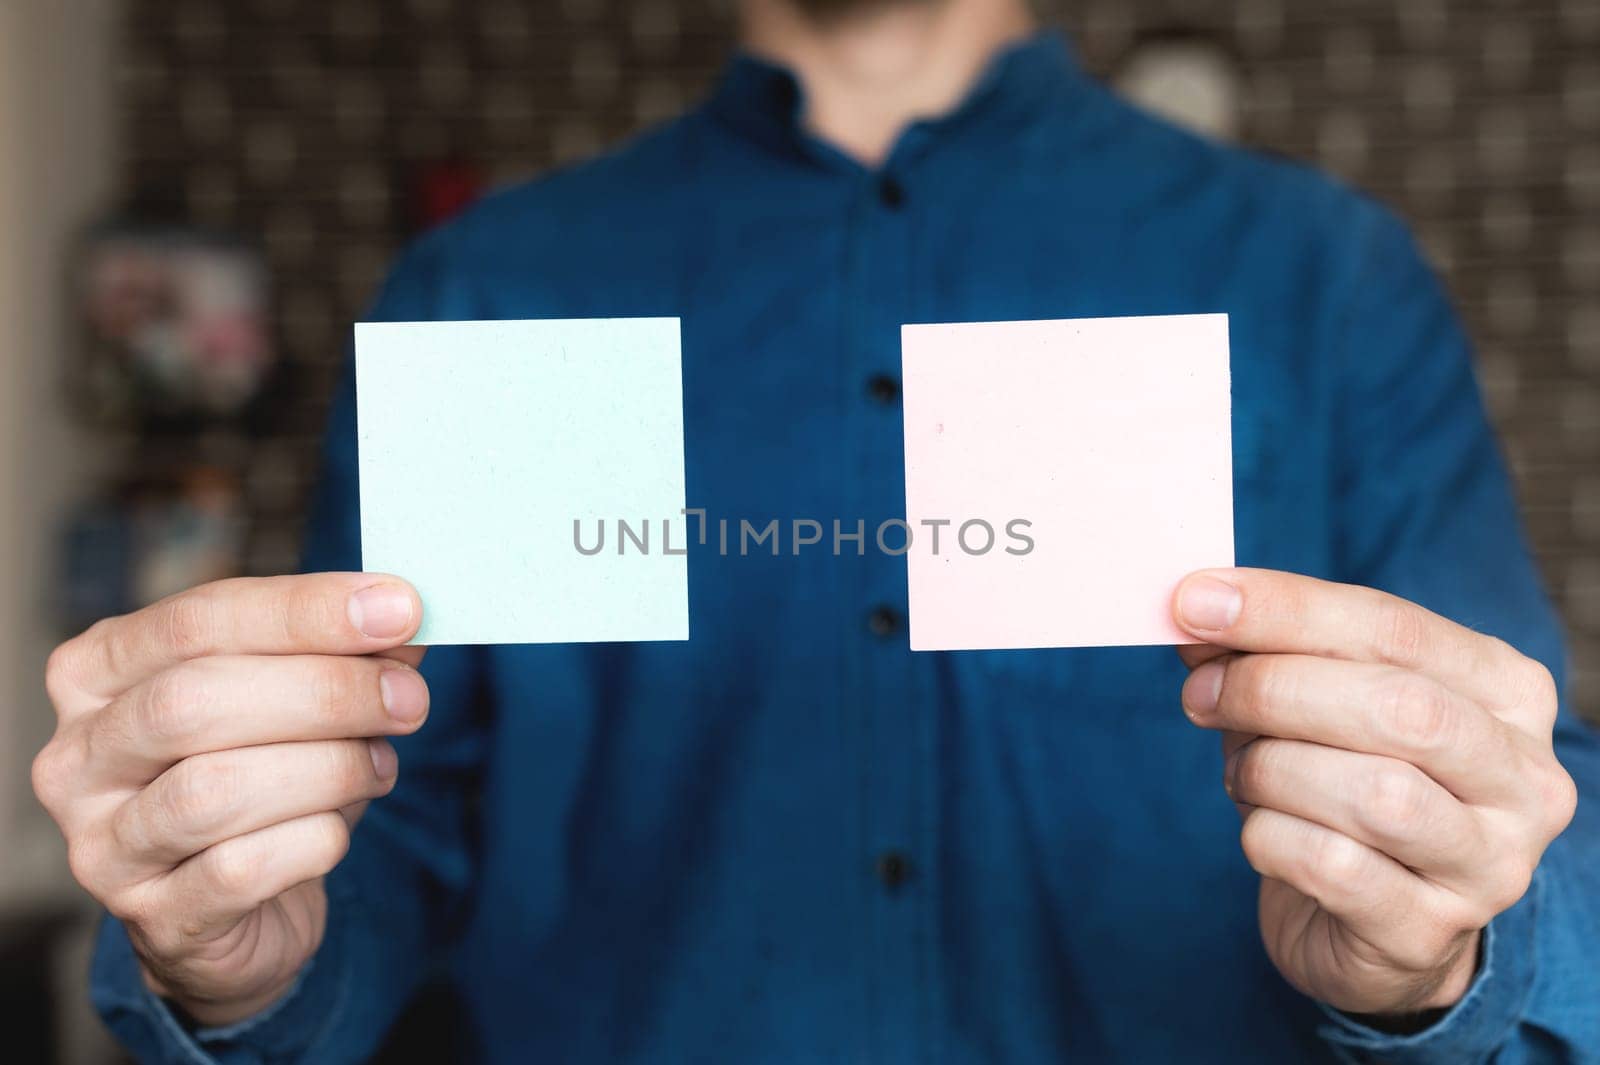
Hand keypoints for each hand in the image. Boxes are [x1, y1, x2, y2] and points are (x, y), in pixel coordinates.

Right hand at [33, 574, 427, 1025]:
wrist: (240, 910)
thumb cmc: (263, 776)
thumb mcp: (295, 699)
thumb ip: (344, 652)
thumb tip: (404, 618)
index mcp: (99, 672)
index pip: (196, 619)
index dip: (304, 611)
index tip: (401, 607)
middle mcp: (80, 757)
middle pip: (195, 699)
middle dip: (324, 692)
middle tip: (408, 697)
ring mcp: (102, 845)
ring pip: (215, 789)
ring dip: (328, 769)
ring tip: (380, 765)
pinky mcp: (152, 918)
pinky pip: (241, 869)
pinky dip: (314, 841)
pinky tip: (337, 830)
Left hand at [1172, 568, 1575, 1016]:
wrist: (1366, 921)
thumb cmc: (1340, 785)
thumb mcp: (1313, 704)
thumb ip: (1264, 650)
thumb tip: (1197, 607)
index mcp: (1505, 690)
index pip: (1394, 628)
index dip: (1286, 610)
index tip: (1195, 601)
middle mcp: (1522, 777)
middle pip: (1396, 708)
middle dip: (1274, 689)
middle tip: (1200, 694)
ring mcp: (1490, 864)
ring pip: (1373, 795)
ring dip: (1272, 770)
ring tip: (1242, 774)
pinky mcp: (1429, 932)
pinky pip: (1331, 867)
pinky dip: (1269, 837)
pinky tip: (1261, 832)